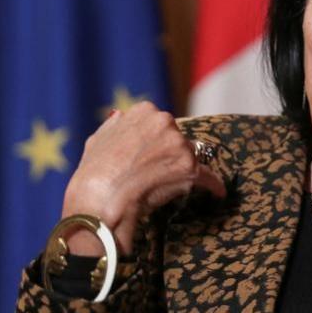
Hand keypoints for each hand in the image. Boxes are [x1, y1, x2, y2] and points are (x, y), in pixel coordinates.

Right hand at [59, 101, 225, 254]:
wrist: (100, 201)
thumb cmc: (94, 173)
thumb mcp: (98, 138)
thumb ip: (115, 125)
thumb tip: (121, 117)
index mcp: (144, 111)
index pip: (159, 123)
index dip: (154, 141)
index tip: (149, 153)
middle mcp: (166, 122)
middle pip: (177, 138)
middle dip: (170, 154)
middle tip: (154, 172)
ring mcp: (180, 145)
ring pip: (190, 156)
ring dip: (183, 169)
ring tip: (166, 186)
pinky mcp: (191, 169)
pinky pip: (209, 177)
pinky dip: (213, 185)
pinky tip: (217, 192)